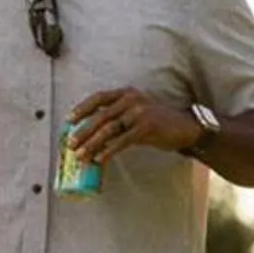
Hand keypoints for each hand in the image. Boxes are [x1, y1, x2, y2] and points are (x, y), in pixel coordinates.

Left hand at [68, 89, 202, 164]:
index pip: (99, 97)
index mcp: (127, 93)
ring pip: (109, 129)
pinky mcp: (147, 127)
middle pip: (101, 116)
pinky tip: (99, 159)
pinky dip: (109, 151)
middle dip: (83, 131)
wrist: (185, 128)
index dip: (82, 108)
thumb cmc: (156, 122)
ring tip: (80, 156)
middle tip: (70, 144)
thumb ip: (116, 117)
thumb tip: (88, 133)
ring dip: (92, 144)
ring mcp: (140, 112)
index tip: (68, 120)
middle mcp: (132, 99)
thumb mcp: (135, 113)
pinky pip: (122, 141)